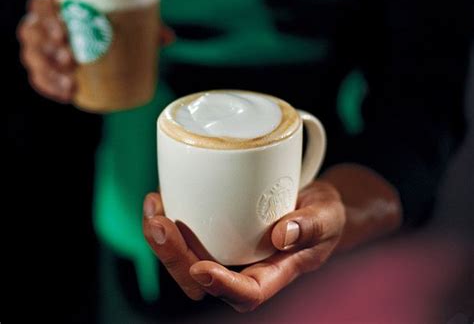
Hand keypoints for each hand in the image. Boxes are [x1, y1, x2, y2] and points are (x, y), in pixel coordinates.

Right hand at [17, 0, 175, 103]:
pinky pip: (38, 76)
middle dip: (47, 47)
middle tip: (69, 58)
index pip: (40, 3)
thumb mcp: (127, 20)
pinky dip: (49, 86)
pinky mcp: (43, 63)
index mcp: (59, 1)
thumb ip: (144, 25)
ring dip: (48, 70)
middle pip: (31, 30)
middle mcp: (44, 21)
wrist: (98, 32)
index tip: (64, 32)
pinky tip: (65, 95)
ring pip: (32, 55)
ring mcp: (40, 43)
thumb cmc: (110, 20)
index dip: (46, 16)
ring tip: (70, 82)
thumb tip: (169, 38)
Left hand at [143, 180, 345, 311]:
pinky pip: (187, 235)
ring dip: (163, 241)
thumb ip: (312, 226)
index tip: (202, 268)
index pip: (247, 293)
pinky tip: (160, 198)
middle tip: (161, 224)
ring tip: (154, 207)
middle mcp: (246, 266)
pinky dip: (169, 219)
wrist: (315, 203)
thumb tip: (283, 236)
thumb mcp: (327, 215)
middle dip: (175, 258)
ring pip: (187, 261)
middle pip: (203, 280)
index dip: (222, 287)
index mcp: (275, 271)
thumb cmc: (324, 214)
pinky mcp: (218, 230)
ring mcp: (229, 249)